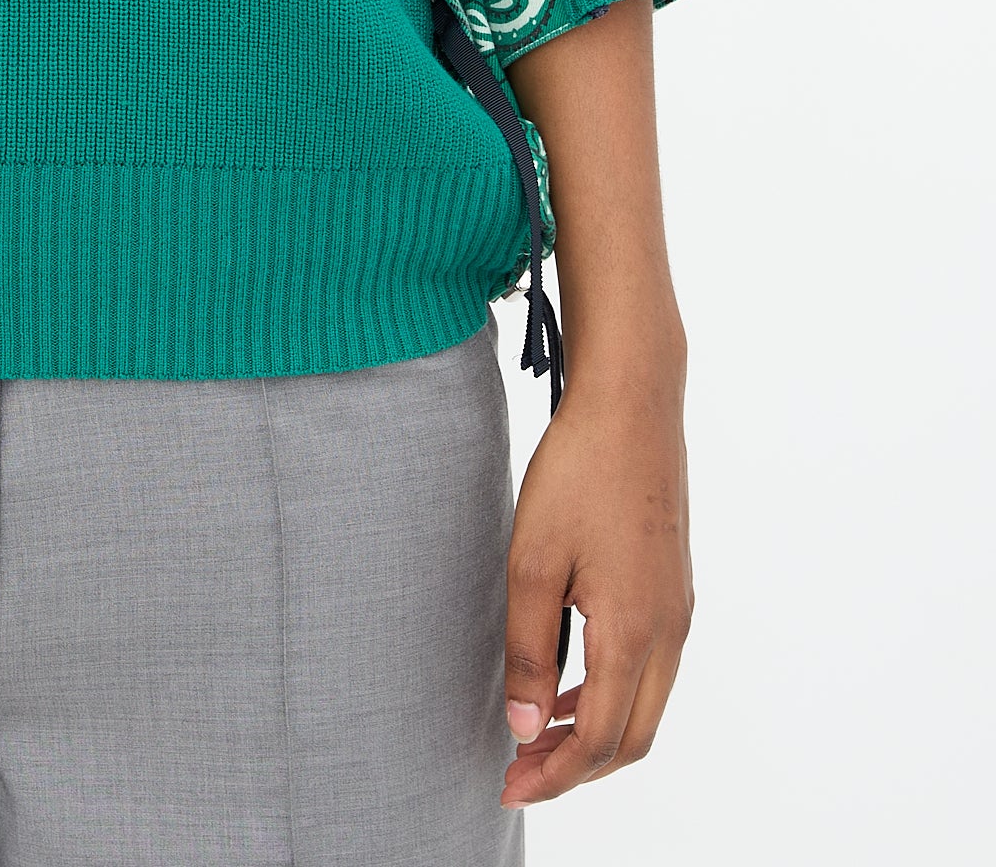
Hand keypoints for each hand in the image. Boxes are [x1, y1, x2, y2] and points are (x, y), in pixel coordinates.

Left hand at [499, 354, 693, 807]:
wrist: (632, 401)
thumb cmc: (579, 472)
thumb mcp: (533, 562)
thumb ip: (528, 651)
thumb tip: (526, 729)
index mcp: (635, 632)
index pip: (600, 740)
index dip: (554, 775)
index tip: (508, 785)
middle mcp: (669, 631)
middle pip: (633, 738)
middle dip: (577, 767)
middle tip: (520, 771)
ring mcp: (678, 609)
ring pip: (645, 705)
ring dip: (595, 732)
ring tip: (537, 733)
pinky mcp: (673, 586)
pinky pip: (650, 668)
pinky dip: (612, 694)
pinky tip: (568, 680)